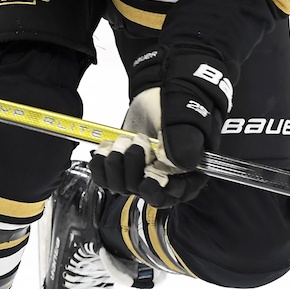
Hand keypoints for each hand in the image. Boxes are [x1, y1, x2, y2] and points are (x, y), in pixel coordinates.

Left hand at [90, 52, 231, 206]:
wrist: (158, 92)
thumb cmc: (180, 104)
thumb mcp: (187, 118)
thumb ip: (184, 140)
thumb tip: (177, 163)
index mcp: (189, 173)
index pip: (173, 196)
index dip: (157, 191)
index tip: (148, 177)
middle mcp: (165, 178)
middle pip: (142, 192)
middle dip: (134, 166)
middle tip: (138, 140)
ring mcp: (141, 173)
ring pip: (120, 186)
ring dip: (116, 162)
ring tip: (124, 138)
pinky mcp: (122, 166)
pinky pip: (103, 177)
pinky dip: (100, 162)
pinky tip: (108, 146)